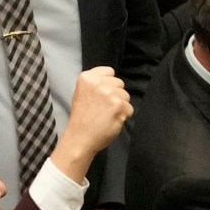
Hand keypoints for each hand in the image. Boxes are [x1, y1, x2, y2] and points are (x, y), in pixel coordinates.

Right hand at [49, 66, 133, 181]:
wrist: (80, 137)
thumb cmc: (81, 118)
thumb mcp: (81, 93)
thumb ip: (95, 84)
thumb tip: (112, 81)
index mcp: (86, 78)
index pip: (109, 71)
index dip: (108, 83)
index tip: (101, 93)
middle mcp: (97, 83)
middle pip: (119, 83)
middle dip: (115, 94)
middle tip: (103, 106)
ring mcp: (108, 94)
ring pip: (126, 95)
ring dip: (120, 105)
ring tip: (107, 114)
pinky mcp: (118, 106)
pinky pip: (130, 108)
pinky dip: (123, 116)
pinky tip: (112, 120)